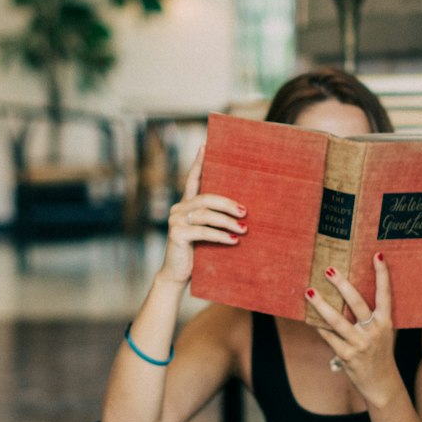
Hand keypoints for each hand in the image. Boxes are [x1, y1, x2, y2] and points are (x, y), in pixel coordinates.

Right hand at [158, 145, 246, 285]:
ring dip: (228, 221)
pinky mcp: (176, 234)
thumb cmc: (197, 253)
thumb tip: (243, 212)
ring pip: (206, 214)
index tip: (205, 146)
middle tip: (245, 212)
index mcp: (186, 204)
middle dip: (228, 203)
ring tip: (244, 229)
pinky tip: (234, 241)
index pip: (192, 179)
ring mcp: (175, 220)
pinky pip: (203, 231)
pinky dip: (220, 236)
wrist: (178, 274)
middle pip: (206, 198)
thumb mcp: (206, 233)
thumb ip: (215, 220)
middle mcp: (178, 208)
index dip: (198, 163)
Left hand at [304, 254, 400, 405]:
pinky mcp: (347, 355)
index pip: (385, 294)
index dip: (382, 275)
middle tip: (328, 270)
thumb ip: (371, 317)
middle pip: (356, 303)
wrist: (381, 384)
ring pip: (337, 321)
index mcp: (385, 322)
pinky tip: (308, 317)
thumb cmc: (379, 353)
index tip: (377, 255)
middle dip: (342, 285)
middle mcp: (374, 331)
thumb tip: (348, 294)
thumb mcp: (382, 333)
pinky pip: (328, 337)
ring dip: (321, 305)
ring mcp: (360, 343)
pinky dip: (318, 327)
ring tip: (309, 291)